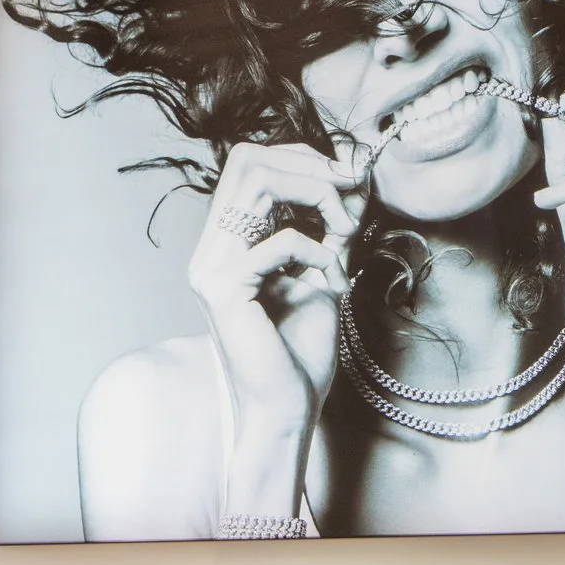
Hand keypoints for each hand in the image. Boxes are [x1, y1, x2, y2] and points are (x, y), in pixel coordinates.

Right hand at [187, 142, 365, 517]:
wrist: (286, 407)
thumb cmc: (300, 351)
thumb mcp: (323, 271)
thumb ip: (329, 226)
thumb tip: (355, 174)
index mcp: (225, 244)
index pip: (249, 165)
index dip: (302, 158)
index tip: (349, 178)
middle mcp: (209, 249)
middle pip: (247, 160)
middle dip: (311, 166)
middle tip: (351, 192)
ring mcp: (209, 267)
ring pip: (257, 182)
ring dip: (316, 194)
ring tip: (344, 229)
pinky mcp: (224, 288)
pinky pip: (281, 239)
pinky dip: (320, 251)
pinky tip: (333, 280)